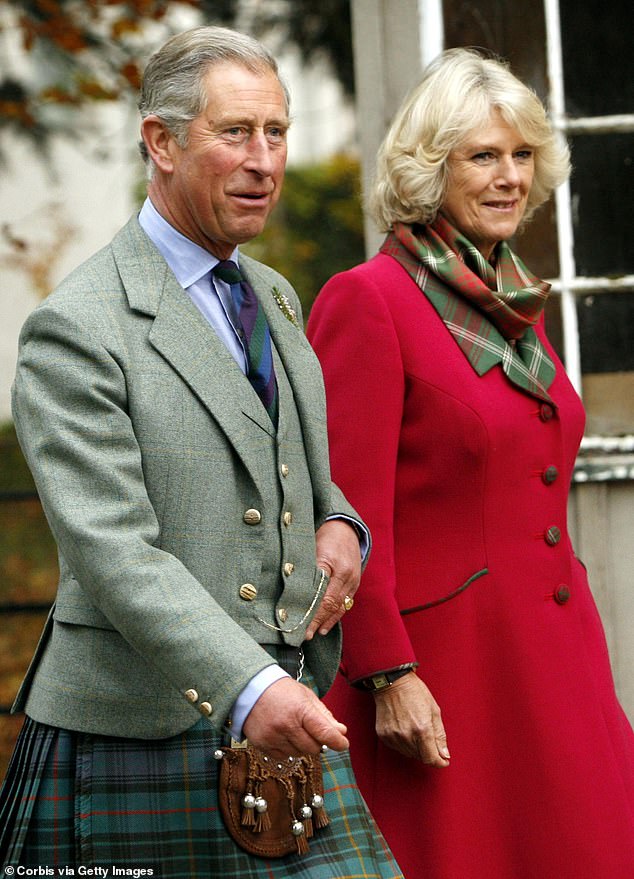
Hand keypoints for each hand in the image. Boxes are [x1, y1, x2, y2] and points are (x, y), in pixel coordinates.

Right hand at [243, 677, 348, 759]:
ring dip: (301, 746)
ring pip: (299, 754)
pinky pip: (284, 757)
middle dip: (317, 742)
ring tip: (294, 729)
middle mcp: (286, 725)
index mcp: (300, 709)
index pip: (324, 732)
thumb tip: (341, 732)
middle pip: (313, 748)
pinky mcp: (262, 745)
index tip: (343, 745)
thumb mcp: (306, 696)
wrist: (250, 689)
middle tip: (312, 730)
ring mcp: (273, 736)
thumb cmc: (282, 691)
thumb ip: (324, 715)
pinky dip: (288, 749)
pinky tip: (283, 735)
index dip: (337, 741)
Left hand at [305, 519, 361, 639]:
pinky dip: (335, 615)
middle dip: (318, 622)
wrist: (346, 528)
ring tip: (316, 633)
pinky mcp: (355, 583)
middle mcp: (347, 576)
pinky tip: (326, 624)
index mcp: (336, 567)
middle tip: (305, 635)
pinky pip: (345, 603)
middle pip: (332, 605)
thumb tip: (294, 590)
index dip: (313, 614)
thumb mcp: (313, 548)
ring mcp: (353, 581)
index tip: (301, 625)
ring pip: (340, 606)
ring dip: (327, 621)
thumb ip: (307, 569)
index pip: (323, 597)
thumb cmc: (325, 537)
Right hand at [373, 672, 449, 766]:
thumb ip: (440, 735)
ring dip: (416, 747)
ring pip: (409, 753)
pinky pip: (397, 747)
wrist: (392, 682)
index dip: (439, 762)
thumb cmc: (415, 692)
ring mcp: (393, 736)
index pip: (431, 759)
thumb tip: (444, 755)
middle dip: (428, 751)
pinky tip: (405, 728)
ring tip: (415, 729)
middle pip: (420, 757)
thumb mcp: (434, 710)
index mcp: (422, 730)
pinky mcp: (383, 735)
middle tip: (429, 736)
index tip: (443, 761)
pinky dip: (404, 743)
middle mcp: (406, 736)